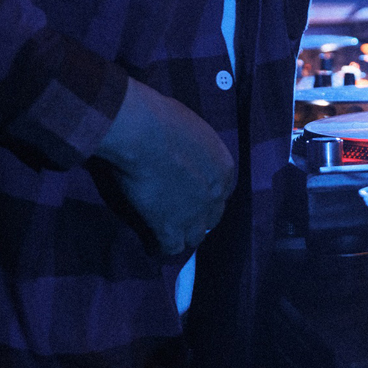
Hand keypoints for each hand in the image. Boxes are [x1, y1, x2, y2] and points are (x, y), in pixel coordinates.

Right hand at [93, 77, 236, 256]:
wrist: (144, 133)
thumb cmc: (164, 119)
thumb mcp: (193, 129)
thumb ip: (196, 148)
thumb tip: (185, 149)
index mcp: (224, 168)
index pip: (222, 192)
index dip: (206, 194)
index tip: (192, 193)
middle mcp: (215, 194)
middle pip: (212, 216)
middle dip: (199, 216)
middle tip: (180, 213)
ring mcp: (194, 214)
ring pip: (194, 237)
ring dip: (182, 234)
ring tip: (167, 231)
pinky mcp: (170, 228)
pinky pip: (170, 248)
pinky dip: (160, 247)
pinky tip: (152, 244)